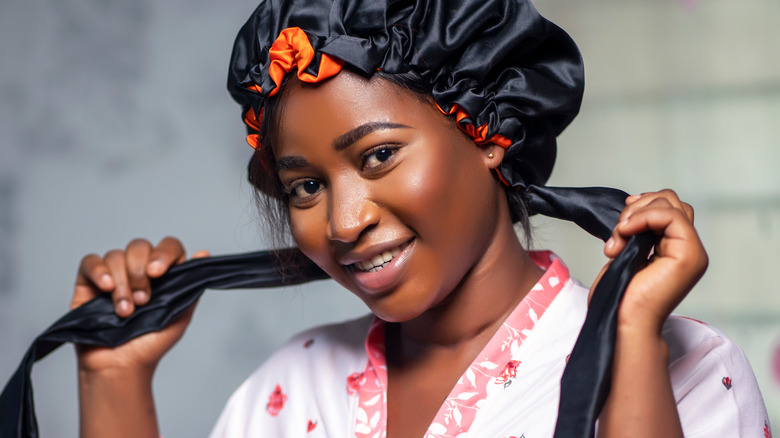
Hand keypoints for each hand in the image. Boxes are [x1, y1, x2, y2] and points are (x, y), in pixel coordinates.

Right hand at [71, 236, 209, 373]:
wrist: (120, 366)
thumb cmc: (150, 344)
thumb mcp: (180, 315)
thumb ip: (191, 284)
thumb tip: (203, 255)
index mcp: (163, 274)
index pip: (167, 247)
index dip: (164, 254)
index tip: (158, 272)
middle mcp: (138, 270)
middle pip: (139, 246)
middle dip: (140, 272)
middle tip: (143, 301)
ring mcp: (113, 275)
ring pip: (116, 256)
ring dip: (122, 283)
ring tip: (125, 311)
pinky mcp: (88, 282)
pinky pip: (90, 262)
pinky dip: (98, 271)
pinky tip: (105, 288)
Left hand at [600, 190, 707, 332]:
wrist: (622, 321)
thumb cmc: (620, 296)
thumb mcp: (627, 254)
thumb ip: (637, 232)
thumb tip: (632, 211)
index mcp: (674, 248)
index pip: (667, 208)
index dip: (642, 205)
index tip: (620, 222)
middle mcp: (687, 248)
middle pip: (671, 201)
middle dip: (637, 207)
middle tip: (617, 232)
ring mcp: (692, 251)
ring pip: (670, 204)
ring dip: (636, 214)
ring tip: (618, 238)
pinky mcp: (689, 255)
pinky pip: (670, 216)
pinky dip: (644, 217)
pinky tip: (625, 231)